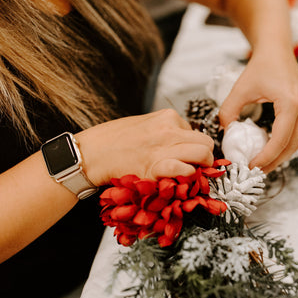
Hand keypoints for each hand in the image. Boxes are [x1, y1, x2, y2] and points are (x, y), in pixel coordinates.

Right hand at [77, 109, 214, 184]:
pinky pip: (185, 170)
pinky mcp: (154, 167)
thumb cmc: (114, 141)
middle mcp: (169, 130)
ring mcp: (163, 148)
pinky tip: (180, 179)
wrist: (90, 153)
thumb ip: (166, 131)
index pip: (197, 132)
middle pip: (206, 143)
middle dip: (206, 157)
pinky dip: (188, 176)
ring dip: (202, 168)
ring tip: (192, 175)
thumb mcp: (145, 125)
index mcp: (167, 117)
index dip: (195, 147)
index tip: (189, 157)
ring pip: (203, 154)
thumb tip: (185, 142)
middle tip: (197, 168)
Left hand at [219, 48, 297, 172]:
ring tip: (262, 165)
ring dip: (281, 156)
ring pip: (297, 142)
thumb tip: (225, 132)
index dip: (266, 156)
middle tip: (256, 172)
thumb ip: (229, 111)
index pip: (280, 139)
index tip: (250, 166)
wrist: (277, 48)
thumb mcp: (240, 88)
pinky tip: (270, 151)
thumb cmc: (260, 66)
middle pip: (292, 145)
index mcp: (291, 104)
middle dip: (274, 161)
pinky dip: (285, 145)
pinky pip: (297, 133)